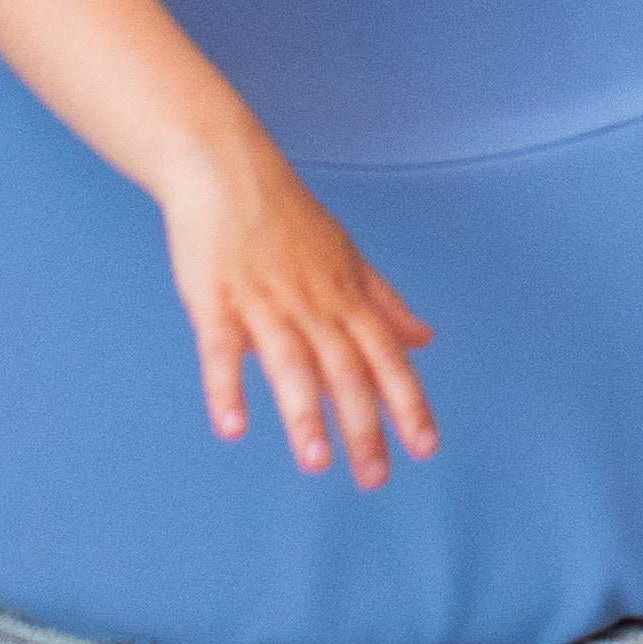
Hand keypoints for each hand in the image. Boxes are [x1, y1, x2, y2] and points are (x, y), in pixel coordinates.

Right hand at [159, 153, 441, 486]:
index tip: (427, 446)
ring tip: (317, 464)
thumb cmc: (285, 215)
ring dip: (304, 414)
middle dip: (364, 425)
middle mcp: (311, 301)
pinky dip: (227, 387)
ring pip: (290, 363)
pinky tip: (233, 427)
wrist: (225, 165)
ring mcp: (263, 299)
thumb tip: (425, 339)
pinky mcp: (215, 298)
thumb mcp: (346, 256)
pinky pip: (221, 348)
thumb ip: (384, 303)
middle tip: (376, 478)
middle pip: (344, 368)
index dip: (407, 401)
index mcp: (344, 294)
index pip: (385, 355)